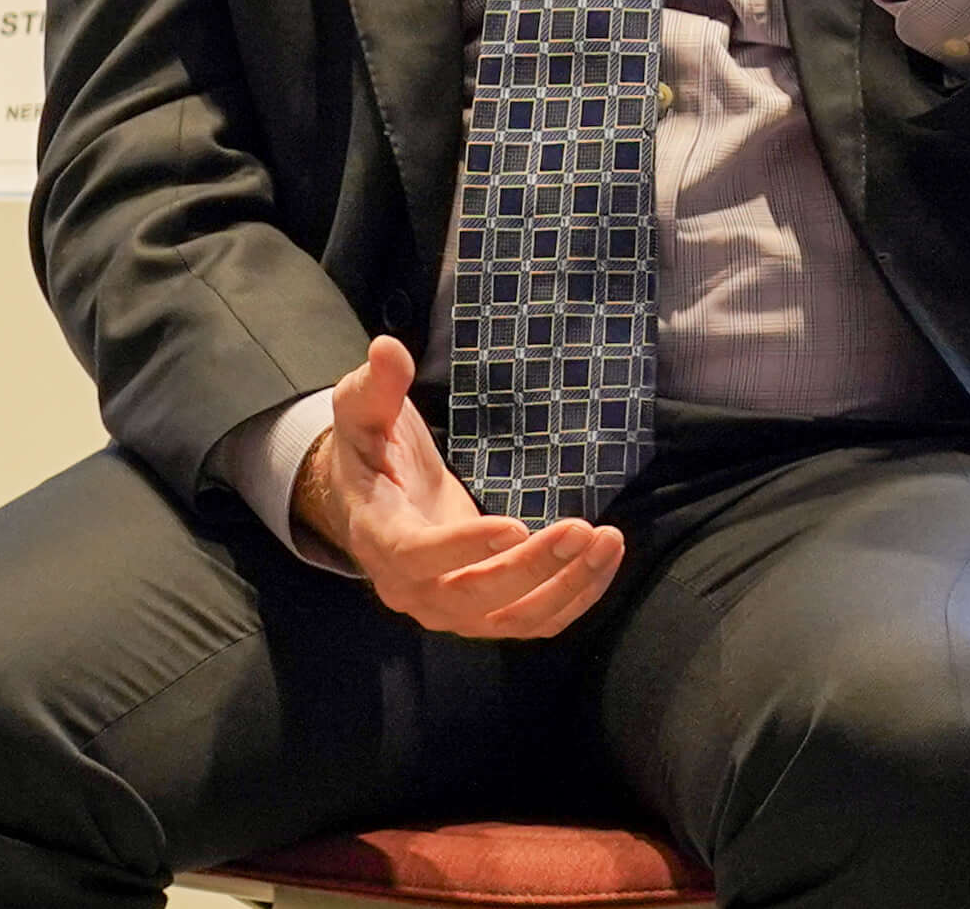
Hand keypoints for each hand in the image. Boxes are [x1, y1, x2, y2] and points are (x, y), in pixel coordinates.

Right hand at [291, 336, 622, 638]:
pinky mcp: (486, 614)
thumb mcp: (363, 413)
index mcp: (380, 539)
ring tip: (606, 541)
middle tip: (581, 528)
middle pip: (473, 597)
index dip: (463, 548)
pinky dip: (575, 597)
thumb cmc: (373, 452)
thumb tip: (386, 348)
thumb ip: (375, 387)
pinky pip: (535, 621)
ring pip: (513, 618)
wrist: (378, 504)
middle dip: (531, 569)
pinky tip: (604, 558)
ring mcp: (452, 610)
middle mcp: (413, 590)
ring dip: (566, 587)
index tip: (515, 525)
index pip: (417, 557)